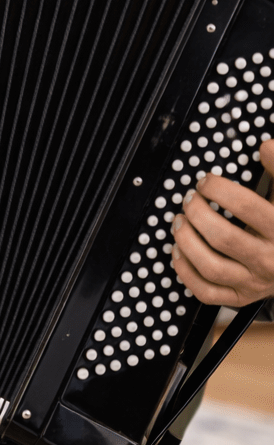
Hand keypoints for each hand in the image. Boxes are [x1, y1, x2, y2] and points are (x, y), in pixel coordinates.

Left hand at [171, 139, 273, 306]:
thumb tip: (265, 146)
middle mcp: (269, 260)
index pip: (248, 207)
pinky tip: (179, 251)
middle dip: (198, 213)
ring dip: (186, 241)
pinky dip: (186, 272)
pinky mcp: (240, 298)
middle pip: (223, 238)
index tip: (206, 181)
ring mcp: (254, 282)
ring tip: (179, 221)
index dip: (220, 190)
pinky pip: (206, 292)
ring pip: (211, 267)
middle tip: (189, 199)